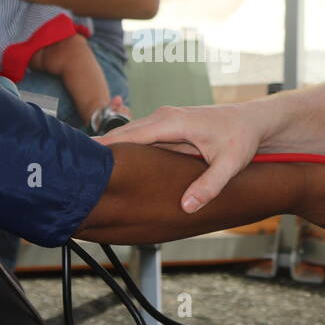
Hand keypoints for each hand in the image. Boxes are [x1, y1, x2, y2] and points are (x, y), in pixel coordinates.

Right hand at [96, 103, 263, 212]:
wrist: (254, 122)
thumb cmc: (242, 139)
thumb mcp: (229, 165)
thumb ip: (208, 186)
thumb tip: (186, 207)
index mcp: (172, 122)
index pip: (130, 136)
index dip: (105, 148)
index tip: (81, 161)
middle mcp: (163, 117)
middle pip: (122, 134)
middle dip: (98, 150)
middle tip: (70, 171)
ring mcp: (163, 120)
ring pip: (127, 136)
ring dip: (107, 150)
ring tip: (80, 170)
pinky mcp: (165, 127)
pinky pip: (137, 137)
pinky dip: (121, 149)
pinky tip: (106, 166)